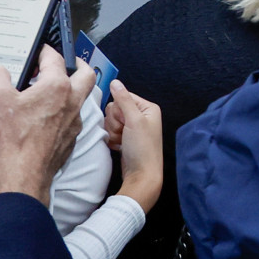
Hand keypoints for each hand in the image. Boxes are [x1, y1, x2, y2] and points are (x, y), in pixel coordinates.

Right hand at [0, 46, 93, 204]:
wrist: (23, 175)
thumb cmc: (13, 140)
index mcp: (57, 87)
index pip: (55, 57)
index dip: (44, 50)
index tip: (38, 50)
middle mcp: (71, 102)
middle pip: (86, 75)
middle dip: (77, 64)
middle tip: (66, 62)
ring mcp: (73, 122)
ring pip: (80, 98)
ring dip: (70, 90)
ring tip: (51, 90)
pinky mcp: (69, 139)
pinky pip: (72, 119)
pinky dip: (63, 112)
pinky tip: (46, 117)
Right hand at [103, 80, 165, 212]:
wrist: (141, 176)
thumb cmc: (142, 149)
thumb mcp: (134, 121)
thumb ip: (123, 100)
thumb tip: (115, 82)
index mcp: (147, 108)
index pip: (122, 96)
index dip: (118, 110)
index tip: (125, 121)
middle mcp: (141, 116)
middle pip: (114, 109)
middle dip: (115, 123)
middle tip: (125, 133)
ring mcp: (133, 128)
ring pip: (110, 121)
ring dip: (113, 132)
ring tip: (123, 141)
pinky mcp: (126, 138)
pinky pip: (111, 132)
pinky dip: (113, 139)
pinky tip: (120, 146)